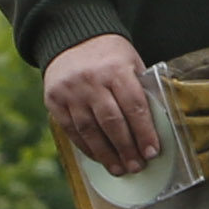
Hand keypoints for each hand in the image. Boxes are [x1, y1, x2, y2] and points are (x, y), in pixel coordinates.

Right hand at [44, 33, 158, 172]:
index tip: (152, 152)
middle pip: (112, 122)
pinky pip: (72, 130)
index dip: (144, 132)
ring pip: (90, 130)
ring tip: (119, 169)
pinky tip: (99, 157)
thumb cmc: (109, 55)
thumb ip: (140, 89)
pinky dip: (86, 147)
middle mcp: (92, 81)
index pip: (134, 106)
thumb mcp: (130, 62)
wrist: (71, 39)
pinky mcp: (55, 101)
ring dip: (106, 154)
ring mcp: (71, 92)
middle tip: (136, 166)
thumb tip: (153, 126)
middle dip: (126, 148)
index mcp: (116, 69)